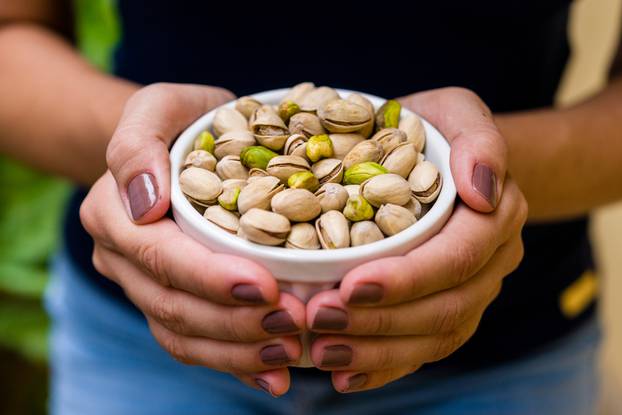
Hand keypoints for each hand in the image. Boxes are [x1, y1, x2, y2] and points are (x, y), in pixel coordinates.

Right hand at [81, 83, 305, 396]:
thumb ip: (137, 143)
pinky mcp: (172, 302)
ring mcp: (144, 287)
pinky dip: (235, 362)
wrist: (181, 144)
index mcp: (113, 213)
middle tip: (294, 323)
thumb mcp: (158, 106)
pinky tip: (274, 372)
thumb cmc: (179, 119)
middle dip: (234, 322)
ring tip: (291, 352)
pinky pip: (196, 343)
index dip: (210, 277)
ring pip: (183, 335)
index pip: (159, 256)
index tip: (264, 286)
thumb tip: (142, 201)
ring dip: (238, 351)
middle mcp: (122, 258)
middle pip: (172, 305)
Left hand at [306, 87, 527, 392]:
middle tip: (318, 320)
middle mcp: (489, 263)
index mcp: (495, 216)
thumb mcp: (456, 111)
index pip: (456, 257)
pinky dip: (383, 368)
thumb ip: (478, 140)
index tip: (351, 285)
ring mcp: (469, 293)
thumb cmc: (436, 130)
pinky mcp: (444, 312)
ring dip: (375, 351)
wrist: (436, 158)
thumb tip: (482, 190)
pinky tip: (344, 376)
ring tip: (321, 352)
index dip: (407, 278)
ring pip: (432, 338)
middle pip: (444, 307)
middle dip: (380, 321)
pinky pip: (422, 350)